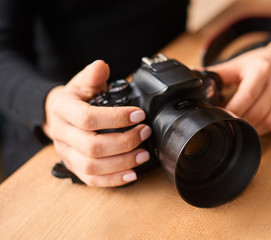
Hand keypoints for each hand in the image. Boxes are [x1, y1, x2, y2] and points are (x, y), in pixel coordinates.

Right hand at [42, 60, 151, 186]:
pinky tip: (132, 174)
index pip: (88, 118)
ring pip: (92, 167)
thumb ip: (93, 76)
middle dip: (124, 141)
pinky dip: (113, 179)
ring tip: (144, 154)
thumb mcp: (82, 82)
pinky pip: (91, 180)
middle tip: (145, 133)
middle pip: (92, 146)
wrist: (57, 114)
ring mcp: (66, 153)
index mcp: (63, 110)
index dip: (116, 118)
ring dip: (122, 162)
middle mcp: (61, 134)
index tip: (139, 115)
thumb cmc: (75, 98)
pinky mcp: (73, 167)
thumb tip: (101, 66)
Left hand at [207, 40, 270, 134]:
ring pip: (267, 121)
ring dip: (250, 128)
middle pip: (257, 111)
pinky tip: (249, 129)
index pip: (247, 95)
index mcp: (261, 71)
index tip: (219, 116)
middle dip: (240, 121)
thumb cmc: (259, 63)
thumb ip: (217, 72)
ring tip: (235, 128)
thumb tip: (193, 75)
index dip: (233, 109)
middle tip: (224, 125)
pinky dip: (260, 130)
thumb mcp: (238, 63)